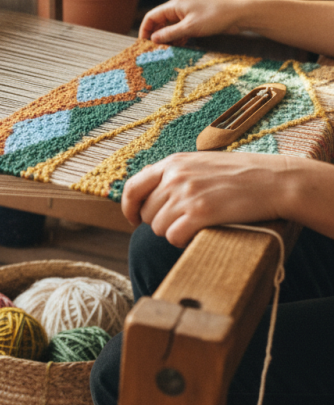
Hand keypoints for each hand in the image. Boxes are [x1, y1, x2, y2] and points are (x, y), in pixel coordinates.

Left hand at [120, 152, 293, 246]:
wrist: (274, 180)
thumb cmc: (240, 174)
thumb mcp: (200, 163)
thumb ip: (174, 173)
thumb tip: (146, 187)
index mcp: (172, 163)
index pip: (132, 187)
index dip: (129, 208)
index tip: (133, 220)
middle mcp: (175, 177)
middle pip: (147, 213)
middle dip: (160, 223)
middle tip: (182, 223)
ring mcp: (187, 194)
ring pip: (159, 228)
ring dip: (173, 233)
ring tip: (194, 227)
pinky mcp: (201, 213)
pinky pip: (174, 236)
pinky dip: (181, 241)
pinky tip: (196, 235)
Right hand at [139, 0, 243, 44]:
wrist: (238, 14)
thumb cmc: (214, 17)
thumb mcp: (190, 27)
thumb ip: (170, 33)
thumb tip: (153, 39)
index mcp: (174, 6)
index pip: (151, 17)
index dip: (145, 30)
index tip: (143, 44)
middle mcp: (178, 9)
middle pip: (159, 23)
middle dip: (155, 36)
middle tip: (154, 51)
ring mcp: (186, 16)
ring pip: (169, 28)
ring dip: (167, 39)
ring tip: (166, 52)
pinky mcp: (194, 22)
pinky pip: (180, 31)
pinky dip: (177, 39)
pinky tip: (179, 48)